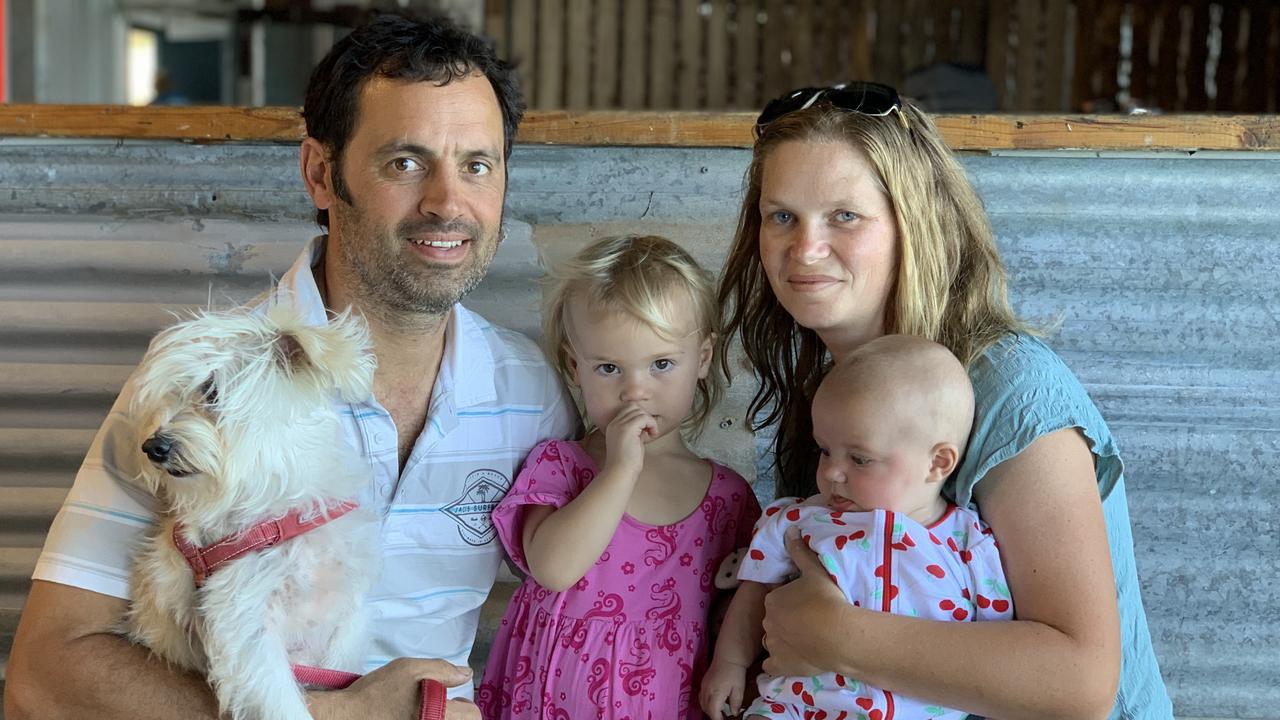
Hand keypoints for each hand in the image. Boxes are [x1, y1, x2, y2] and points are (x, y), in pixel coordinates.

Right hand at [308, 657, 477, 719]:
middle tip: (443, 707)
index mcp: (438, 714)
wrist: (345, 717)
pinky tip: (413, 717)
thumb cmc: (376, 693)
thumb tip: (466, 674)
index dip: (466, 704)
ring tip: (427, 712)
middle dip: (457, 715)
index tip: (455, 700)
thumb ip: (441, 669)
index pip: (472, 715)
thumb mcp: (408, 669)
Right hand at [603, 402, 657, 474]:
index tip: (645, 430)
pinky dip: (652, 425)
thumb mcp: (630, 442)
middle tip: (648, 431)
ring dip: (649, 421)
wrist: (621, 473)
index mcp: (613, 426)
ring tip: (650, 434)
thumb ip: (635, 431)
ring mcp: (620, 425)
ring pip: (640, 411)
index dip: (639, 416)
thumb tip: (645, 425)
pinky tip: (651, 436)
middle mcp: (614, 423)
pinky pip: (644, 417)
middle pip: (633, 407)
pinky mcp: (627, 429)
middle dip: (645, 417)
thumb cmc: (627, 463)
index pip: (627, 409)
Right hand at [700, 657, 748, 717]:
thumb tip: (734, 713)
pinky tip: (714, 702)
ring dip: (709, 710)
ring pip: (702, 704)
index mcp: (716, 693)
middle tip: (723, 718)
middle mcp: (707, 691)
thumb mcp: (739, 688)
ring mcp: (703, 686)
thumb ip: (736, 702)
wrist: (728, 656)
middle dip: (714, 716)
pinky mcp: (703, 682)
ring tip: (719, 712)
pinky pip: (701, 697)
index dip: (718, 719)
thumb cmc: (735, 672)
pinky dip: (706, 703)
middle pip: (707, 709)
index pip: (713, 712)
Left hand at [760, 528, 851, 677]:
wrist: (839, 634)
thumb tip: (790, 530)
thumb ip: (800, 551)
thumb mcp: (815, 571)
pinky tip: (794, 659)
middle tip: (809, 623)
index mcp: (772, 600)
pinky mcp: (780, 665)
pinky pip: (772, 665)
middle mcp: (767, 622)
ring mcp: (773, 645)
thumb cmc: (827, 600)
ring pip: (773, 641)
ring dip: (783, 640)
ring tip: (804, 641)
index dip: (791, 603)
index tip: (807, 606)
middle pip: (774, 620)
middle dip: (786, 621)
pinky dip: (780, 662)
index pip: (777, 601)